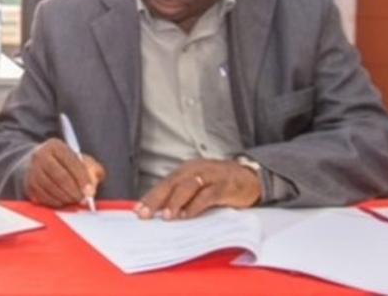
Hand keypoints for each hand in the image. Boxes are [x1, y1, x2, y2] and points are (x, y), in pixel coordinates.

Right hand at [24, 138, 105, 207]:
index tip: (90, 191)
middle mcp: (40, 156)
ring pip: (51, 188)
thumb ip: (91, 167)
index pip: (71, 162)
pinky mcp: (29, 185)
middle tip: (83, 199)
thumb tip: (95, 181)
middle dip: (74, 191)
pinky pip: (44, 197)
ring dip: (66, 198)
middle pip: (60, 177)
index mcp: (55, 146)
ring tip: (74, 200)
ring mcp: (32, 171)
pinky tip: (63, 202)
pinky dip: (56, 202)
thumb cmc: (62, 162)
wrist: (35, 163)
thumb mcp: (77, 158)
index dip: (82, 178)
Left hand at [135, 159, 260, 220]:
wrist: (250, 176)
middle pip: (172, 183)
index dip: (150, 197)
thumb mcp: (198, 186)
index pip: (164, 184)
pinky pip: (208, 194)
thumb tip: (159, 212)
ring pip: (188, 187)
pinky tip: (188, 215)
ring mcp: (210, 176)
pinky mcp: (224, 185)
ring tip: (166, 216)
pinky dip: (197, 205)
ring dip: (176, 202)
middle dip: (156, 199)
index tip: (137, 211)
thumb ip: (181, 196)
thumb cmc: (219, 184)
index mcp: (186, 171)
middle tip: (145, 214)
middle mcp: (195, 170)